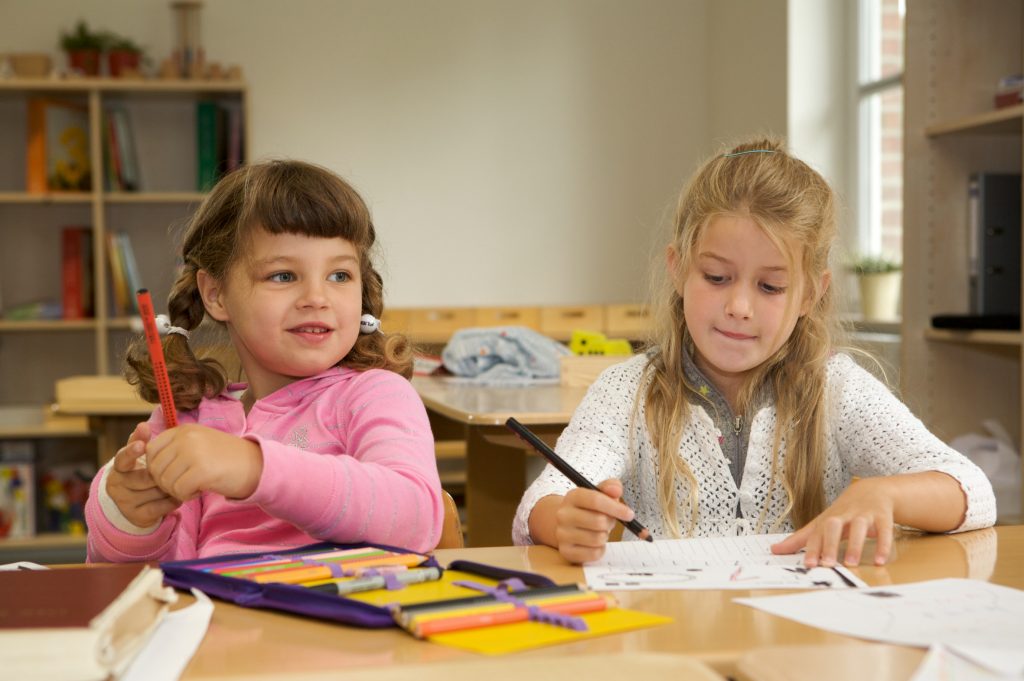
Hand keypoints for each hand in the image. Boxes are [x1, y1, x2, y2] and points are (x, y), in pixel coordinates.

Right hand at [106, 422, 181, 527]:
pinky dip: (172, 501)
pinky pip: (160, 507)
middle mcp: (117, 485)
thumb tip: (143, 425)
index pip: (122, 459)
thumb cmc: (141, 472)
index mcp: (118, 468)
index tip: (140, 446)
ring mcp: (125, 502)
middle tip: (175, 470)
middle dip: (162, 475)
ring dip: (169, 487)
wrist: (134, 504)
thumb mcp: (138, 456)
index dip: (131, 452)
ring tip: (176, 482)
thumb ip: (140, 440)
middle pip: (145, 477)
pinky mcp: (137, 516)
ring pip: (155, 492)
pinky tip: (177, 495)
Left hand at [145, 424, 263, 501]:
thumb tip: (147, 460)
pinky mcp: (201, 471)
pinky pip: (179, 491)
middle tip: (186, 482)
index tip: (176, 472)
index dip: (159, 467)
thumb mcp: (199, 443)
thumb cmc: (226, 458)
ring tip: (195, 485)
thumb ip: (175, 447)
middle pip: (155, 468)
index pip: (152, 450)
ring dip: (177, 490)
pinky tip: (200, 490)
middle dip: (167, 481)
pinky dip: (187, 496)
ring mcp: (193, 453)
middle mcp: (186, 438)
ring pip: (165, 482)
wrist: (255, 465)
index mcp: (184, 430)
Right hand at [553, 479, 635, 563]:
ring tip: (599, 531)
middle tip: (608, 521)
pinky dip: (600, 550)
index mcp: (572, 496)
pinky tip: (594, 543)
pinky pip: (594, 554)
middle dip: (610, 522)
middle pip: (599, 521)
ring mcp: (562, 534)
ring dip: (605, 536)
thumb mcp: (598, 493)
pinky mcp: (566, 551)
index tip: (629, 514)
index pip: (595, 500)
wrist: (566, 525)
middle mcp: (563, 514)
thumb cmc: (587, 509)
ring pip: (598, 539)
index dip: (616, 508)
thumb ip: (610, 487)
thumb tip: (616, 489)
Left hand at [771, 477, 895, 566]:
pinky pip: (885, 530)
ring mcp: (864, 514)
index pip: (817, 533)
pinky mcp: (882, 516)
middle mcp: (844, 515)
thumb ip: (801, 539)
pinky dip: (883, 545)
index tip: (809, 565)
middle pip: (834, 525)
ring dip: (855, 545)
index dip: (812, 548)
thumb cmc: (843, 512)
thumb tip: (774, 550)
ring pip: (859, 527)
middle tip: (828, 565)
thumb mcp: (822, 523)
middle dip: (830, 544)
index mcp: (828, 519)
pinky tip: (881, 561)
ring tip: (851, 564)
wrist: (872, 490)